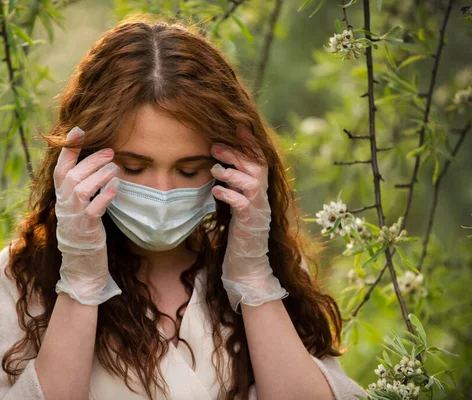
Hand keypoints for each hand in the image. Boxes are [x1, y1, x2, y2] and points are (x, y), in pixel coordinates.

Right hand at [53, 126, 121, 305]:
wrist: (81, 265)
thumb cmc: (83, 231)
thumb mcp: (80, 207)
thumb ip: (83, 185)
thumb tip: (98, 161)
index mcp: (62, 197)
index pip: (61, 168)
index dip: (69, 149)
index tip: (79, 130)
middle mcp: (64, 205)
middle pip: (72, 175)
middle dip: (91, 160)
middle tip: (110, 151)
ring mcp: (74, 217)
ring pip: (81, 189)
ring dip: (99, 176)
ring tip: (115, 168)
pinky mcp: (86, 229)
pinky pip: (94, 209)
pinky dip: (104, 196)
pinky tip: (116, 188)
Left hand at [209, 129, 287, 312]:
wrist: (247, 263)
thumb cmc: (239, 231)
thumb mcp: (236, 203)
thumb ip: (234, 185)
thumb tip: (220, 163)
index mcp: (259, 190)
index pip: (259, 161)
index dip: (250, 144)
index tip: (237, 127)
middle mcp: (262, 197)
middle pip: (255, 167)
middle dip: (236, 154)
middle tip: (214, 146)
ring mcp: (258, 210)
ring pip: (251, 183)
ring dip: (231, 172)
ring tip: (214, 169)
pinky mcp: (250, 223)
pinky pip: (242, 204)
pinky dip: (228, 194)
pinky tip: (215, 191)